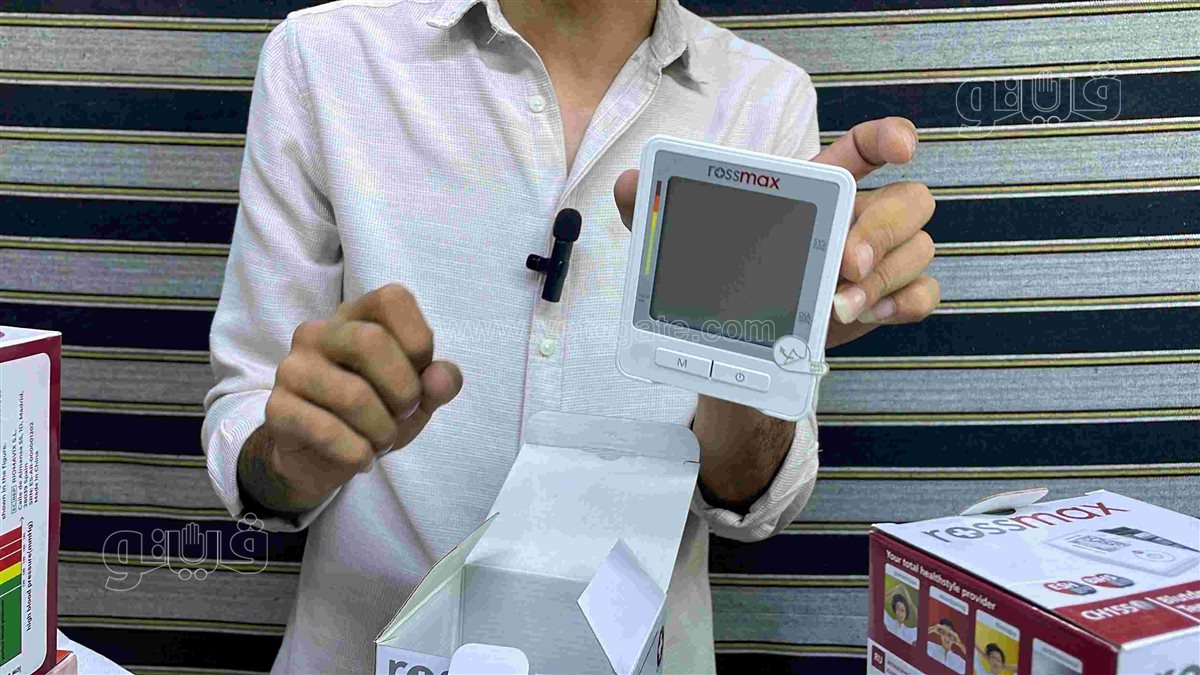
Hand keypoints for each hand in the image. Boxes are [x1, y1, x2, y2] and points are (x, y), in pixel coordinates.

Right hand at [239, 284, 463, 513]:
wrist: (322, 456)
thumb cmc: (374, 413)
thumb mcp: (416, 398)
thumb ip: (438, 383)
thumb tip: (443, 378)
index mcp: (356, 317)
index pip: (392, 298)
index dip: (418, 340)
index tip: (419, 373)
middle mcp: (319, 333)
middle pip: (370, 341)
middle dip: (403, 390)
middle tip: (403, 413)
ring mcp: (292, 368)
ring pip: (351, 394)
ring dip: (382, 431)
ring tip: (381, 440)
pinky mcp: (277, 409)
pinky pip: (326, 431)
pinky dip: (357, 453)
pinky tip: (360, 457)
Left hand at [612, 117, 938, 351]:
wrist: (741, 344)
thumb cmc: (724, 279)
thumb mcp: (685, 243)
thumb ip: (656, 212)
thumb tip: (629, 184)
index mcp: (818, 190)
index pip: (866, 148)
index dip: (889, 138)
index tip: (902, 145)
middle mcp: (857, 220)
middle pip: (909, 200)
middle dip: (883, 228)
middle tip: (844, 261)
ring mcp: (878, 263)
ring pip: (920, 247)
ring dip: (886, 274)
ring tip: (839, 303)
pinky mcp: (885, 303)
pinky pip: (925, 293)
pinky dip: (904, 302)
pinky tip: (866, 314)